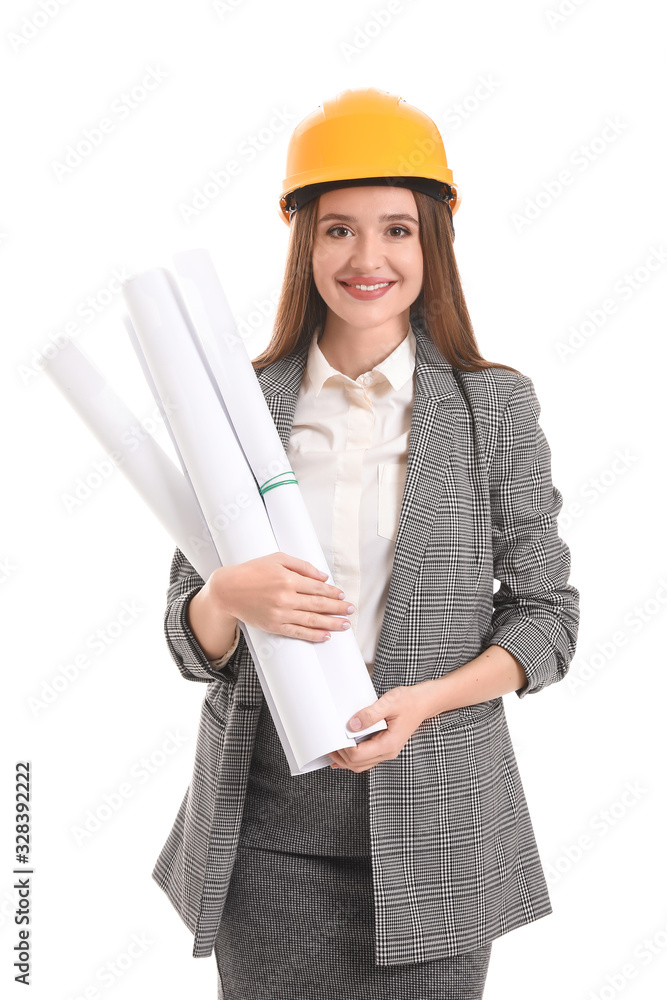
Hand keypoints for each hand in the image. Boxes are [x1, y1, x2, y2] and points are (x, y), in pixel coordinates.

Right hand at [208, 552, 353, 641]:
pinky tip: (325, 636)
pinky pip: (298, 632)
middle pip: (318, 605)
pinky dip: (313, 635)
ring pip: (312, 620)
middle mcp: (286, 598)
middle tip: (351, 610)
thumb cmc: (252, 571)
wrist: (228, 590)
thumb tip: (323, 577)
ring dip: (331, 623)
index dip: (332, 592)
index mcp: (288, 579)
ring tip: (345, 625)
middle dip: (337, 608)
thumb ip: (302, 566)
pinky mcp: (274, 626)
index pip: (317, 588)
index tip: (342, 595)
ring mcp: (280, 614)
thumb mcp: (277, 559)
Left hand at [328, 683, 432, 772]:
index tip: (333, 738)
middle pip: (357, 764)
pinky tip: (343, 752)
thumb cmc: (410, 701)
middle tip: (326, 744)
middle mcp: (388, 752)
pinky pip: (366, 758)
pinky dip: (352, 756)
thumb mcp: (389, 702)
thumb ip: (371, 714)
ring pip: (361, 764)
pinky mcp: (384, 746)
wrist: (424, 702)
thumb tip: (352, 724)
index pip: (359, 755)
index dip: (343, 749)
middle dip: (340, 757)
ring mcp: (386, 751)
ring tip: (331, 749)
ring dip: (345, 759)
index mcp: (389, 744)